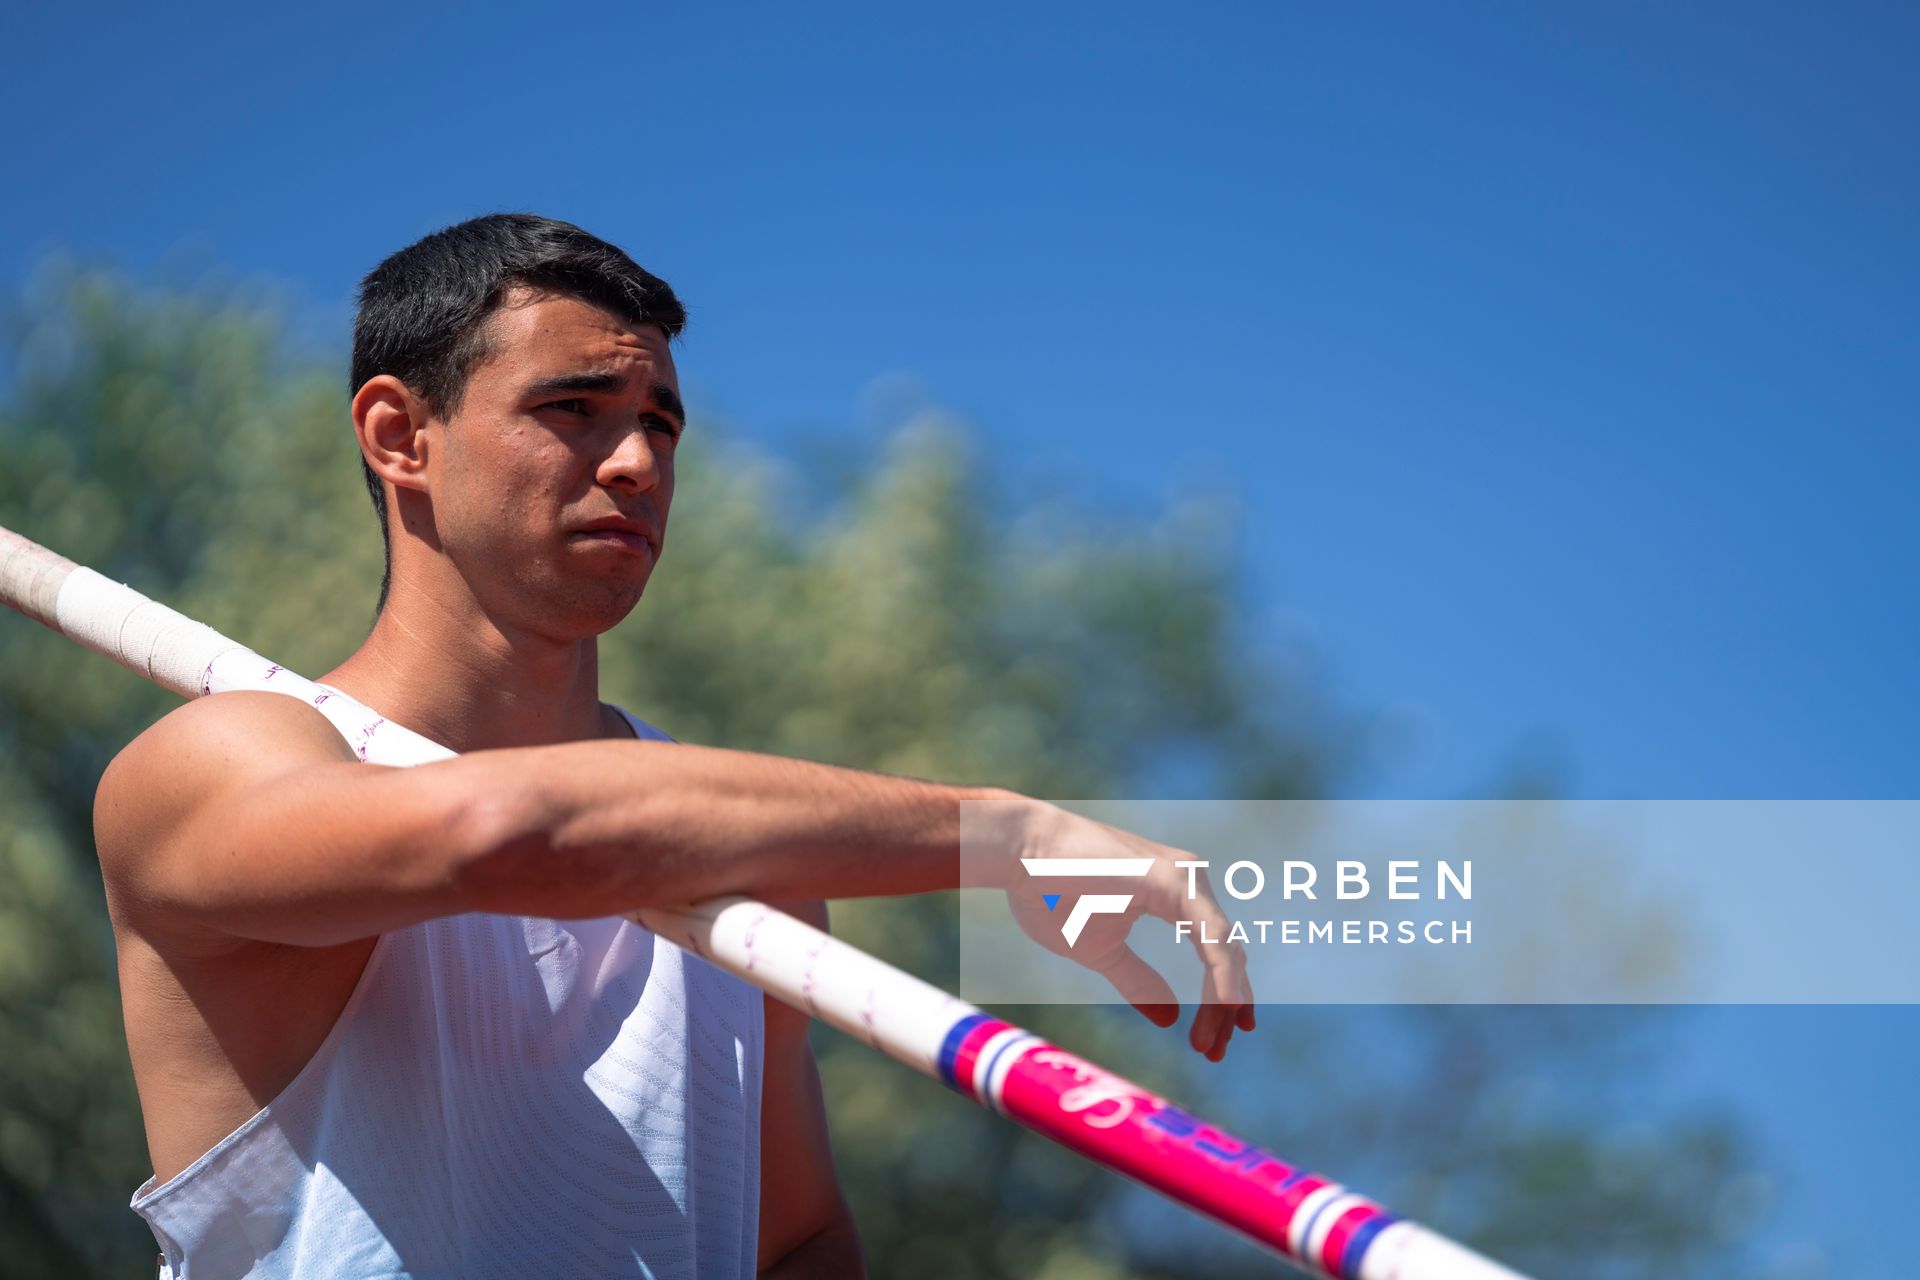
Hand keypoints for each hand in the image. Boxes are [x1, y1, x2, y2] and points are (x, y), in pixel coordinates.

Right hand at [985, 795, 1255, 1061]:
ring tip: (1211, 1045)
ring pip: (1225, 948)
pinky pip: (1211, 936)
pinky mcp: (1173, 880)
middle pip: (1227, 953)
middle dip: (1226, 1008)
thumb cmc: (1051, 892)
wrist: (1019, 852)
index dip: (1220, 998)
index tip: (1213, 1044)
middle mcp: (1188, 881)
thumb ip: (1138, 980)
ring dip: (1224, 1000)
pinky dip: (1221, 974)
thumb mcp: (1101, 951)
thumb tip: (1170, 1019)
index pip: (1214, 951)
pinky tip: (1227, 1004)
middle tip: (1214, 1054)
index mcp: (1175, 894)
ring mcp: (1184, 878)